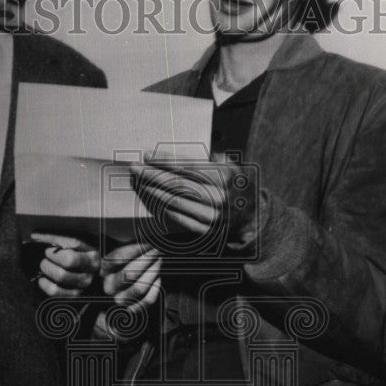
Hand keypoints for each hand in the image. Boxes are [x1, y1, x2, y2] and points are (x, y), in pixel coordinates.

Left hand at [30, 233, 99, 296]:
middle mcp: (93, 269)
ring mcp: (85, 284)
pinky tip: (42, 279)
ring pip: (61, 275)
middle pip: (69, 260)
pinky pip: (55, 290)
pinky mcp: (75, 296)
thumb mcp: (78, 247)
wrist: (91, 281)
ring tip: (45, 265)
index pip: (74, 243)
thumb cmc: (78, 259)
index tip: (36, 236)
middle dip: (52, 255)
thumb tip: (36, 236)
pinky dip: (44, 283)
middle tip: (46, 254)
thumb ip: (63, 241)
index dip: (53, 238)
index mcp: (93, 253)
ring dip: (47, 268)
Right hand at [100, 241, 161, 305]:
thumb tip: (128, 243)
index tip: (148, 243)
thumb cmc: (125, 269)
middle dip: (146, 260)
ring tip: (159, 261)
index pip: (117, 258)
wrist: (122, 296)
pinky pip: (148, 300)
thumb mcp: (120, 258)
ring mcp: (120, 300)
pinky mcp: (133, 310)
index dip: (135, 249)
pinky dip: (155, 288)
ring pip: (139, 288)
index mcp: (104, 271)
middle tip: (156, 251)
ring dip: (152, 272)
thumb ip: (125, 250)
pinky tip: (158, 279)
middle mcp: (109, 288)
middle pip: (129, 274)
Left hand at [132, 160, 256, 244]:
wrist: (250, 218)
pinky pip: (178, 218)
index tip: (147, 155)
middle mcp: (217, 197)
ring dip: (153, 191)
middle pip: (177, 184)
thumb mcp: (230, 167)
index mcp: (223, 178)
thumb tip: (185, 155)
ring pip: (174, 201)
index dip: (165, 160)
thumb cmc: (234, 187)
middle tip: (136, 168)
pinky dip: (162, 208)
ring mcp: (211, 216)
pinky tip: (152, 199)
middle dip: (152, 175)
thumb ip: (211, 159)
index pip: (187, 166)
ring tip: (139, 183)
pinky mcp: (205, 230)